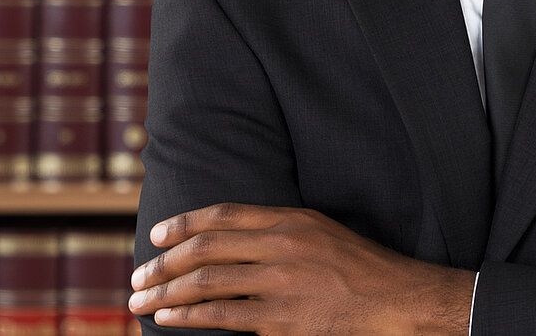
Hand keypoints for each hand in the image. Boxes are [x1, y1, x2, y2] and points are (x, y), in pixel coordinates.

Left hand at [129, 203, 475, 334]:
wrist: (396, 300)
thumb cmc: (360, 267)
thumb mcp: (321, 231)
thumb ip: (278, 230)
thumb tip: (228, 238)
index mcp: (290, 220)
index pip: (222, 215)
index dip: (183, 224)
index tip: (157, 235)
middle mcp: (282, 247)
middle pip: (205, 249)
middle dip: (163, 263)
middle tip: (138, 276)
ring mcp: (280, 284)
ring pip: (206, 283)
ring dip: (165, 292)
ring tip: (140, 301)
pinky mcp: (282, 320)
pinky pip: (222, 316)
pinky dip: (188, 316)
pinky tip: (168, 318)